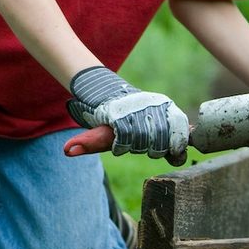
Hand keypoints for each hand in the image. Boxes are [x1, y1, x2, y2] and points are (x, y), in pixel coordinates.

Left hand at [67, 65, 188, 163]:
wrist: (118, 96)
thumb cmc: (107, 120)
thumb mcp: (96, 132)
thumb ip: (85, 142)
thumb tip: (66, 151)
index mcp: (121, 110)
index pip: (127, 138)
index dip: (122, 146)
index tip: (119, 146)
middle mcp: (141, 105)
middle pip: (149, 143)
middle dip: (142, 148)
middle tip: (136, 144)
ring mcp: (158, 105)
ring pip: (166, 141)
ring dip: (159, 148)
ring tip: (149, 143)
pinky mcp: (172, 108)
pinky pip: (183, 134)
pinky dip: (179, 144)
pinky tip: (174, 151)